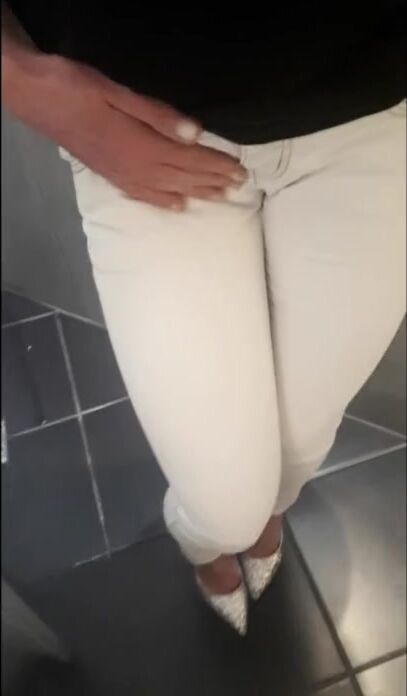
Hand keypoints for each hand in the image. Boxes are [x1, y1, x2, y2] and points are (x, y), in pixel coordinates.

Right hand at [5, 55, 246, 208]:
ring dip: (196, 192)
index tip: (239, 170)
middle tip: (240, 185)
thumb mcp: (118, 92)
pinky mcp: (111, 176)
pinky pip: (143, 195)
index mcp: (141, 145)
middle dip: (213, 181)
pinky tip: (177, 206)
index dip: (216, 166)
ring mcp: (122, 175)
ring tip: (220, 197)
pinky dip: (164, 202)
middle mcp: (135, 167)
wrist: (36, 98)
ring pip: (168, 189)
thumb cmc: (76, 88)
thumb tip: (196, 134)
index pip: (189, 159)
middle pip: (183, 177)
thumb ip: (158, 116)